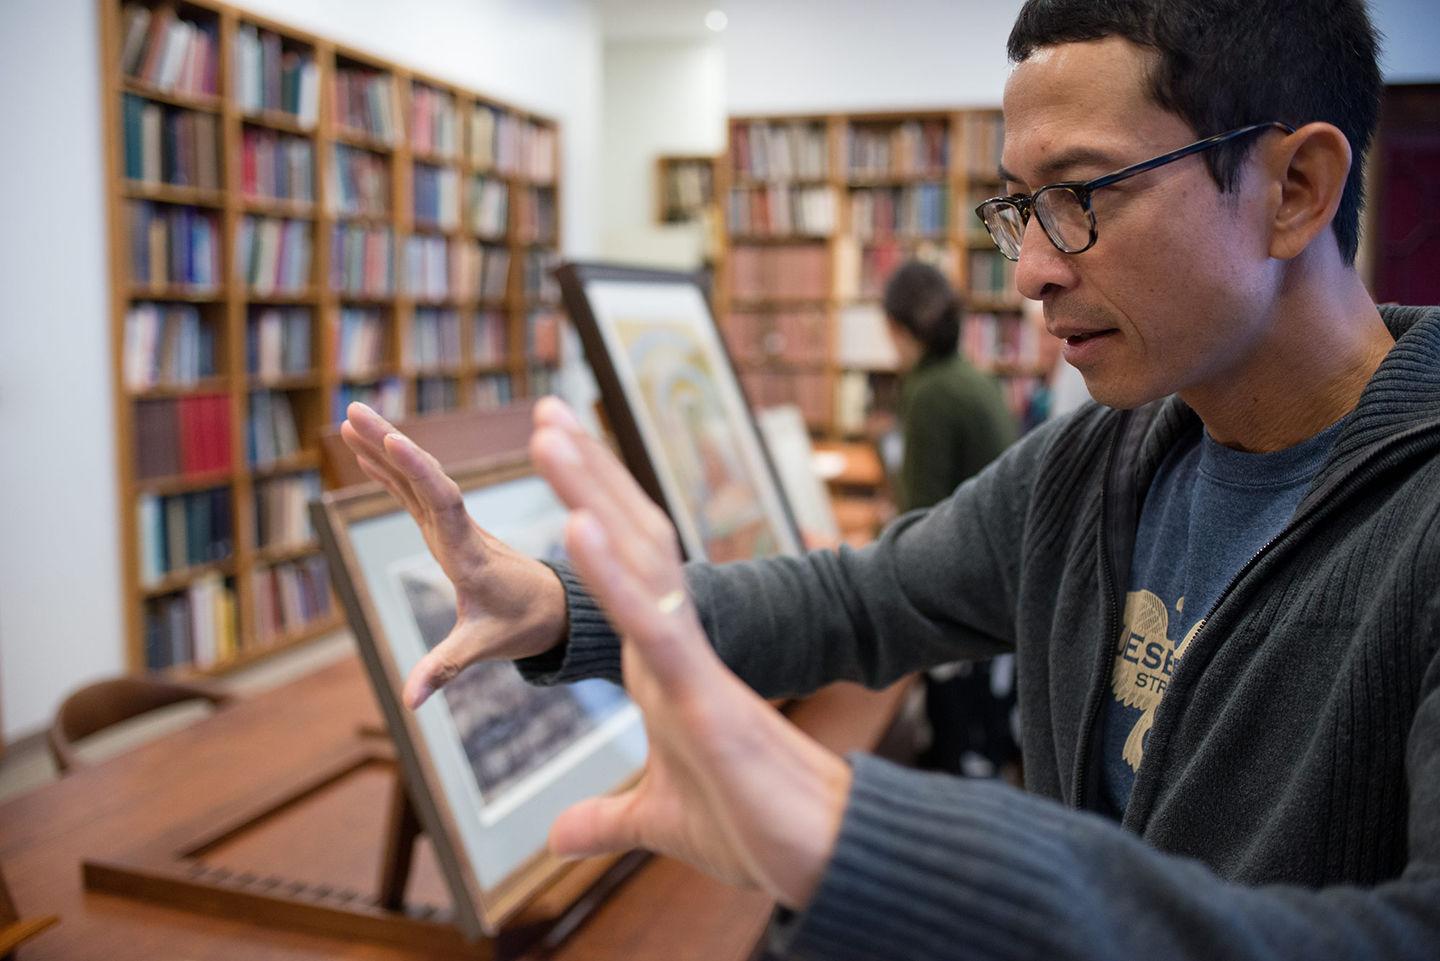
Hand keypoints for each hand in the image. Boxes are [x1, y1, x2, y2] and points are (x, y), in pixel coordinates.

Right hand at [339, 402, 568, 707]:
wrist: (557, 609)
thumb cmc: (523, 625)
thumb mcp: (484, 646)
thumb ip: (445, 668)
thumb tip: (409, 702)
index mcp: (470, 552)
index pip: (442, 501)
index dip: (417, 470)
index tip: (391, 439)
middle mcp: (461, 530)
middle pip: (424, 477)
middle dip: (390, 443)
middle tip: (354, 409)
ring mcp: (454, 526)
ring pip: (418, 478)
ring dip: (385, 448)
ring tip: (351, 416)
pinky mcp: (448, 528)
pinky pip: (417, 492)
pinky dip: (392, 470)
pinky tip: (367, 452)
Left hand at [528, 397, 851, 909]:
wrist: (820, 857)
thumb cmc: (752, 829)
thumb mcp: (659, 819)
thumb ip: (607, 818)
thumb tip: (556, 839)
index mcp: (658, 663)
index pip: (615, 569)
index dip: (587, 511)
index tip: (557, 458)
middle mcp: (672, 645)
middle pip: (625, 541)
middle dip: (585, 474)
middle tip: (544, 408)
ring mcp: (690, 662)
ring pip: (636, 562)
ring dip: (590, 494)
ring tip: (548, 432)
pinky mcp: (704, 693)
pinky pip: (652, 621)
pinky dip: (612, 575)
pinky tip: (577, 525)